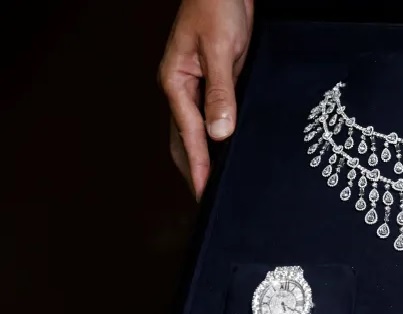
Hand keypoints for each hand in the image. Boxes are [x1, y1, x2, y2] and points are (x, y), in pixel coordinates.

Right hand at [158, 0, 253, 199]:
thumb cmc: (217, 7)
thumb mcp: (220, 49)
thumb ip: (220, 91)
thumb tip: (220, 132)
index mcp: (176, 81)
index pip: (188, 135)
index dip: (198, 167)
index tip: (203, 194)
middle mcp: (181, 87)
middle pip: (183, 139)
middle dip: (193, 171)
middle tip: (205, 201)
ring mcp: (195, 86)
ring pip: (193, 131)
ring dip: (201, 158)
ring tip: (211, 185)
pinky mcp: (211, 82)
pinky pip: (209, 117)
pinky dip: (213, 138)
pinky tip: (224, 150)